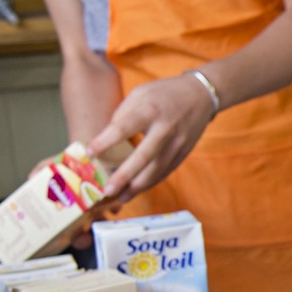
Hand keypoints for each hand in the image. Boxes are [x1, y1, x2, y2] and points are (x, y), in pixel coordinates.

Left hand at [89, 73, 217, 201]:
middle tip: (107, 191)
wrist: (201, 95)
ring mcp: (177, 143)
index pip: (124, 127)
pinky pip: (165, 172)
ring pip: (156, 170)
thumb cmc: (164, 93)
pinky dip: (149, 184)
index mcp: (150, 109)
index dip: (105, 141)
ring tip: (120, 198)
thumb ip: (122, 116)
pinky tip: (135, 190)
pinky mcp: (183, 154)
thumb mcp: (140, 94)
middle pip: (144, 156)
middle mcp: (165, 128)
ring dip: (137, 187)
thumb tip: (105, 141)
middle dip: (124, 176)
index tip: (90, 153)